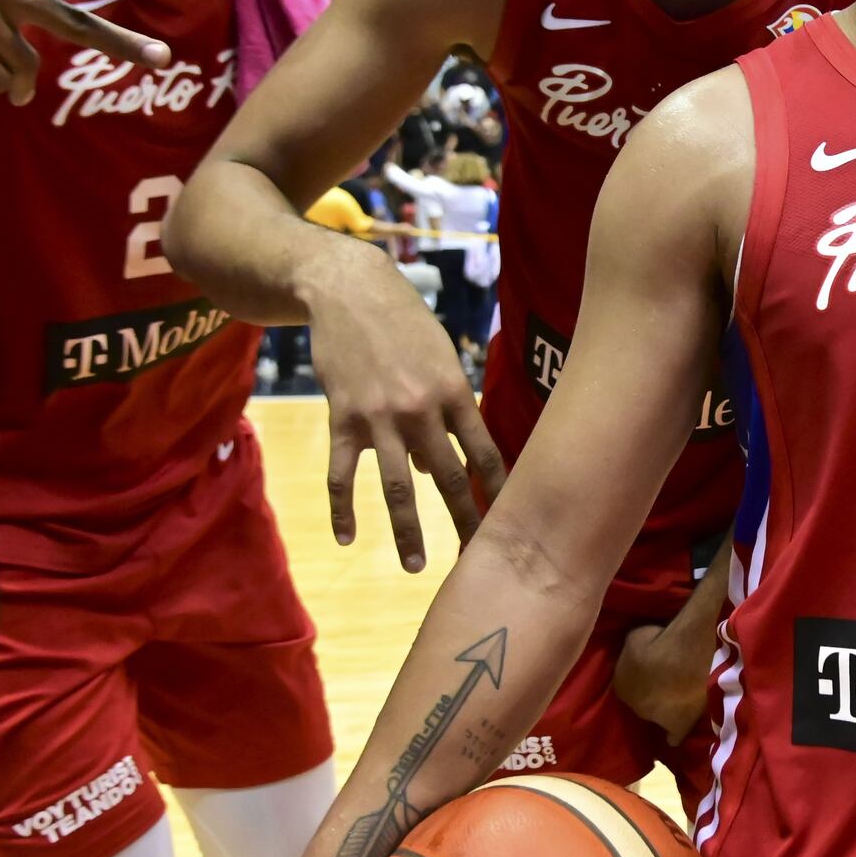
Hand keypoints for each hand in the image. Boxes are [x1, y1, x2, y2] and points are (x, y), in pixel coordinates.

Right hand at [308, 253, 506, 570]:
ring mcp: (380, 416)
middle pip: (449, 478)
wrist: (349, 290)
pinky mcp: (342, 418)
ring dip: (408, 530)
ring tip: (416, 566)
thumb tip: (430, 467)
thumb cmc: (404, 323)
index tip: (513, 523)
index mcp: (454, 393)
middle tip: (478, 560)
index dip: (499, 492)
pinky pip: (342, 475)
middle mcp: (422, 409)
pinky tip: (346, 538)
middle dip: (465, 522)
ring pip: (397, 487)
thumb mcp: (438, 358)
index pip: (485, 454)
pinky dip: (342, 509)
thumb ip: (444, 411)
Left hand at [612, 620, 713, 739]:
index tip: (652, 671)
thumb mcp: (634, 639)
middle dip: (653, 694)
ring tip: (680, 698)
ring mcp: (655, 719)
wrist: (686, 651)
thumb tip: (637, 656)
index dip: (641, 680)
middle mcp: (634, 706)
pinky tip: (682, 726)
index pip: (628, 688)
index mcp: (620, 686)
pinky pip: (674, 737)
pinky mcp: (679, 725)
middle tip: (669, 681)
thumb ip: (632, 653)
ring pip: (658, 719)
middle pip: (644, 704)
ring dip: (665, 711)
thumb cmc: (659, 639)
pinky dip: (677, 734)